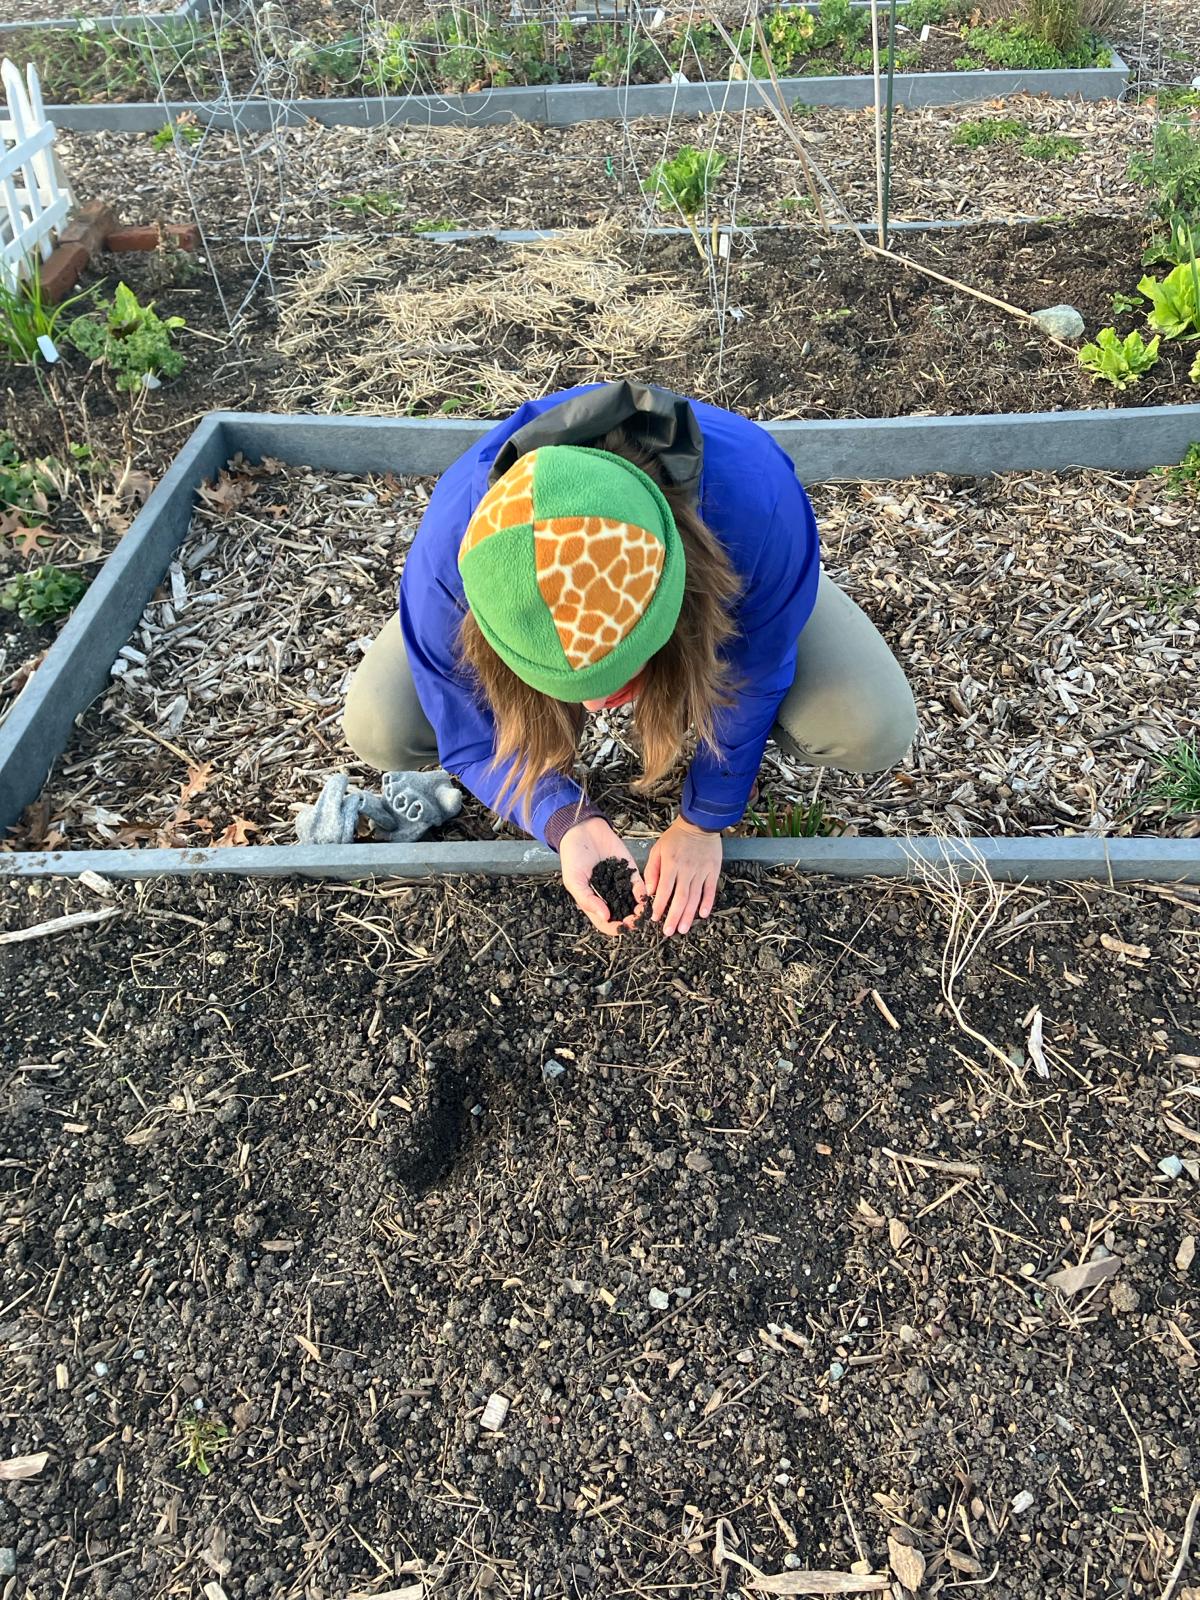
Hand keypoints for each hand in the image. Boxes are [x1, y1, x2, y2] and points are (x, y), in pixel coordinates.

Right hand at [559, 816, 646, 937]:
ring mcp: (619, 884)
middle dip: (630, 921)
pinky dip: (642, 894)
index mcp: (592, 901)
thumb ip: (588, 900)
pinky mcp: (629, 871)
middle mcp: (608, 895)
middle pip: (622, 915)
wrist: (582, 830)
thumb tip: (605, 917)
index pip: (605, 923)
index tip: (621, 928)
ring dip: (639, 911)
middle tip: (635, 922)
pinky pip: (639, 886)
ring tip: (641, 913)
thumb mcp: (574, 881)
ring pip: (633, 904)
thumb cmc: (573, 856)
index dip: (613, 928)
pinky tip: (643, 898)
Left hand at [645, 816, 721, 937]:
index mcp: (671, 865)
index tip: (655, 919)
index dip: (660, 906)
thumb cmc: (675, 838)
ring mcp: (701, 871)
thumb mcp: (657, 850)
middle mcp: (686, 870)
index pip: (664, 890)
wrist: (699, 824)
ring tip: (683, 929)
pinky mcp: (712, 871)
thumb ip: (652, 870)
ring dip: (688, 915)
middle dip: (673, 917)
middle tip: (669, 932)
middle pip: (680, 898)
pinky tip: (703, 914)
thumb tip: (650, 891)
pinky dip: (707, 903)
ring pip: (694, 897)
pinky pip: (710, 890)